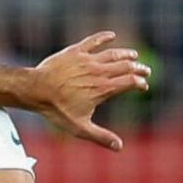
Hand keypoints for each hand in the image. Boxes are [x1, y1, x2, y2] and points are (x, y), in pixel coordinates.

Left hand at [29, 31, 150, 150]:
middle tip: (145, 70)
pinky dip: (104, 37)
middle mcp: (99, 72)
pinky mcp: (76, 51)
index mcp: (103, 89)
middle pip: (126, 66)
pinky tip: (112, 35)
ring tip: (133, 55)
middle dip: (138, 68)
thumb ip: (101, 137)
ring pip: (113, 53)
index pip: (130, 82)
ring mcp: (88, 60)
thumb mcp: (80, 127)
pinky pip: (94, 41)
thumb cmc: (57, 110)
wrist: (36, 89)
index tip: (143, 86)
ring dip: (126, 54)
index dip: (140, 83)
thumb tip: (119, 147)